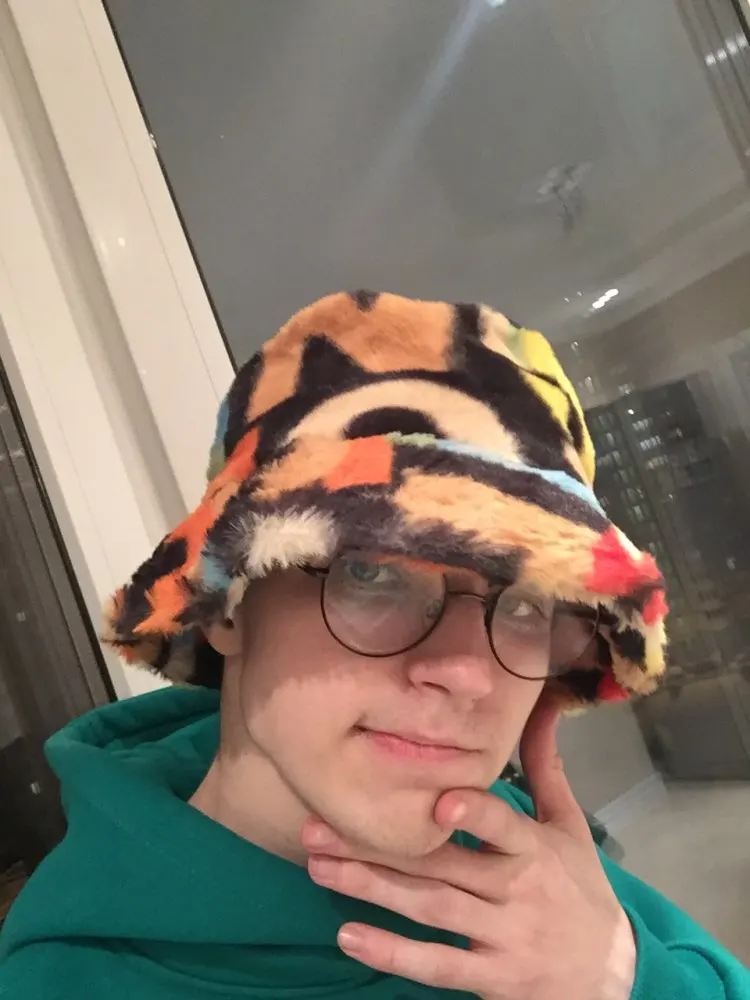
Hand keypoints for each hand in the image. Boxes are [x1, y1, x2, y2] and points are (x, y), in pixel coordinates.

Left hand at [302, 697, 636, 999]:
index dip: (476, 816)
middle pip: (441, 865)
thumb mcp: (570, 826)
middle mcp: (515, 890)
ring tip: (320, 868)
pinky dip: (393, 954)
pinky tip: (349, 935)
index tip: (439, 802)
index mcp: (533, 849)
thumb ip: (546, 767)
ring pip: (430, 910)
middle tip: (317, 828)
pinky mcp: (489, 977)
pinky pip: (437, 965)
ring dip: (371, 889)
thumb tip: (541, 703)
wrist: (611, 974)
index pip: (504, 826)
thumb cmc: (581, 888)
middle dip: (378, 847)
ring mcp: (501, 936)